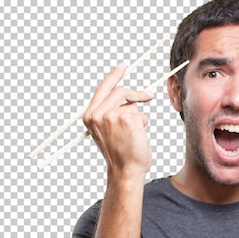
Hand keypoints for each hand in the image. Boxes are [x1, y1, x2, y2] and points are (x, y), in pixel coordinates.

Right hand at [82, 63, 154, 180]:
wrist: (125, 171)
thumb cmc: (119, 153)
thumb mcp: (107, 130)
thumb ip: (110, 113)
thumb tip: (126, 97)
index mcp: (89, 116)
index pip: (103, 88)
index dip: (114, 76)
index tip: (123, 66)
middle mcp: (97, 115)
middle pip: (120, 92)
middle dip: (136, 94)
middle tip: (149, 96)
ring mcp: (111, 116)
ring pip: (133, 106)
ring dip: (138, 118)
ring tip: (133, 135)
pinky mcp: (127, 120)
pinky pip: (142, 115)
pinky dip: (144, 126)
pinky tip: (138, 138)